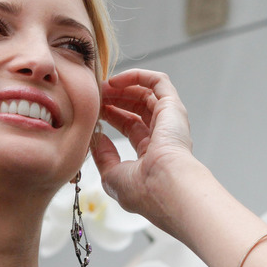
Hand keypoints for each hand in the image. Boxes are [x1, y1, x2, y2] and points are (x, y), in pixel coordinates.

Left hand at [91, 69, 194, 219]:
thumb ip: (104, 157)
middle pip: (137, 107)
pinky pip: (158, 82)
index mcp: (152, 153)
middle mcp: (163, 135)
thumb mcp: (112, 175)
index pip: (130, 125)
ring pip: (146, 93)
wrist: (164, 187)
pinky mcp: (173, 107)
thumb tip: (97, 140)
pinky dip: (137, 76)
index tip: (93, 110)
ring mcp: (170, 120)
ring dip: (122, 87)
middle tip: (95, 95)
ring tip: (101, 86)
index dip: (111, 114)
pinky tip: (116, 80)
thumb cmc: (142, 190)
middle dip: (114, 98)